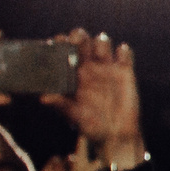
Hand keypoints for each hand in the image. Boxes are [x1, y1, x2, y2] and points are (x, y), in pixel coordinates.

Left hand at [41, 31, 143, 168]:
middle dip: (79, 36)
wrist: (116, 134)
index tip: (58, 42)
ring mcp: (107, 67)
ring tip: (100, 54)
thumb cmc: (90, 126)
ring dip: (100, 42)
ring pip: (102, 41)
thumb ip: (61, 104)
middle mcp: (88, 67)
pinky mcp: (126, 71)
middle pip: (82, 40)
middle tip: (77, 42)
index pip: (63, 50)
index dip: (60, 43)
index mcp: (71, 73)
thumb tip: (44, 98)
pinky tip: (121, 57)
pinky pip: (125, 53)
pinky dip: (123, 51)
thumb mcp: (73, 116)